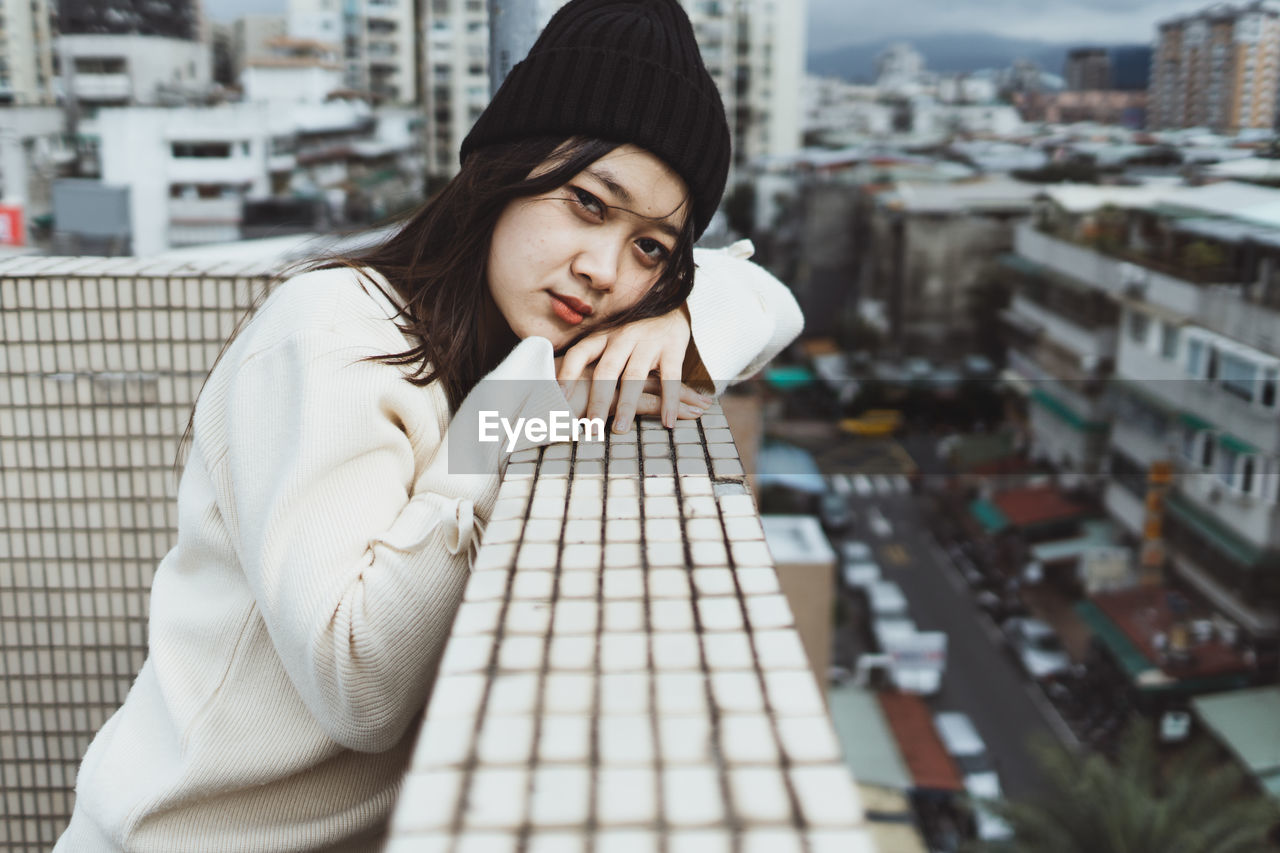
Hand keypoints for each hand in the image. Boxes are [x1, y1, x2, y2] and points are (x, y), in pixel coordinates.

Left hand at [556, 306, 713, 430]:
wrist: (670, 301)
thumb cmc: (632, 331)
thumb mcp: (609, 339)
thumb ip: (590, 361)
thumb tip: (558, 389)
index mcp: (602, 336)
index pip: (579, 353)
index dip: (568, 374)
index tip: (558, 396)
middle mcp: (622, 337)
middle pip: (606, 371)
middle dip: (597, 400)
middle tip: (590, 428)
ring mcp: (648, 342)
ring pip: (634, 377)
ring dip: (626, 405)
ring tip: (619, 430)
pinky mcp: (673, 347)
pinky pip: (671, 377)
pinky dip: (670, 401)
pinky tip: (668, 422)